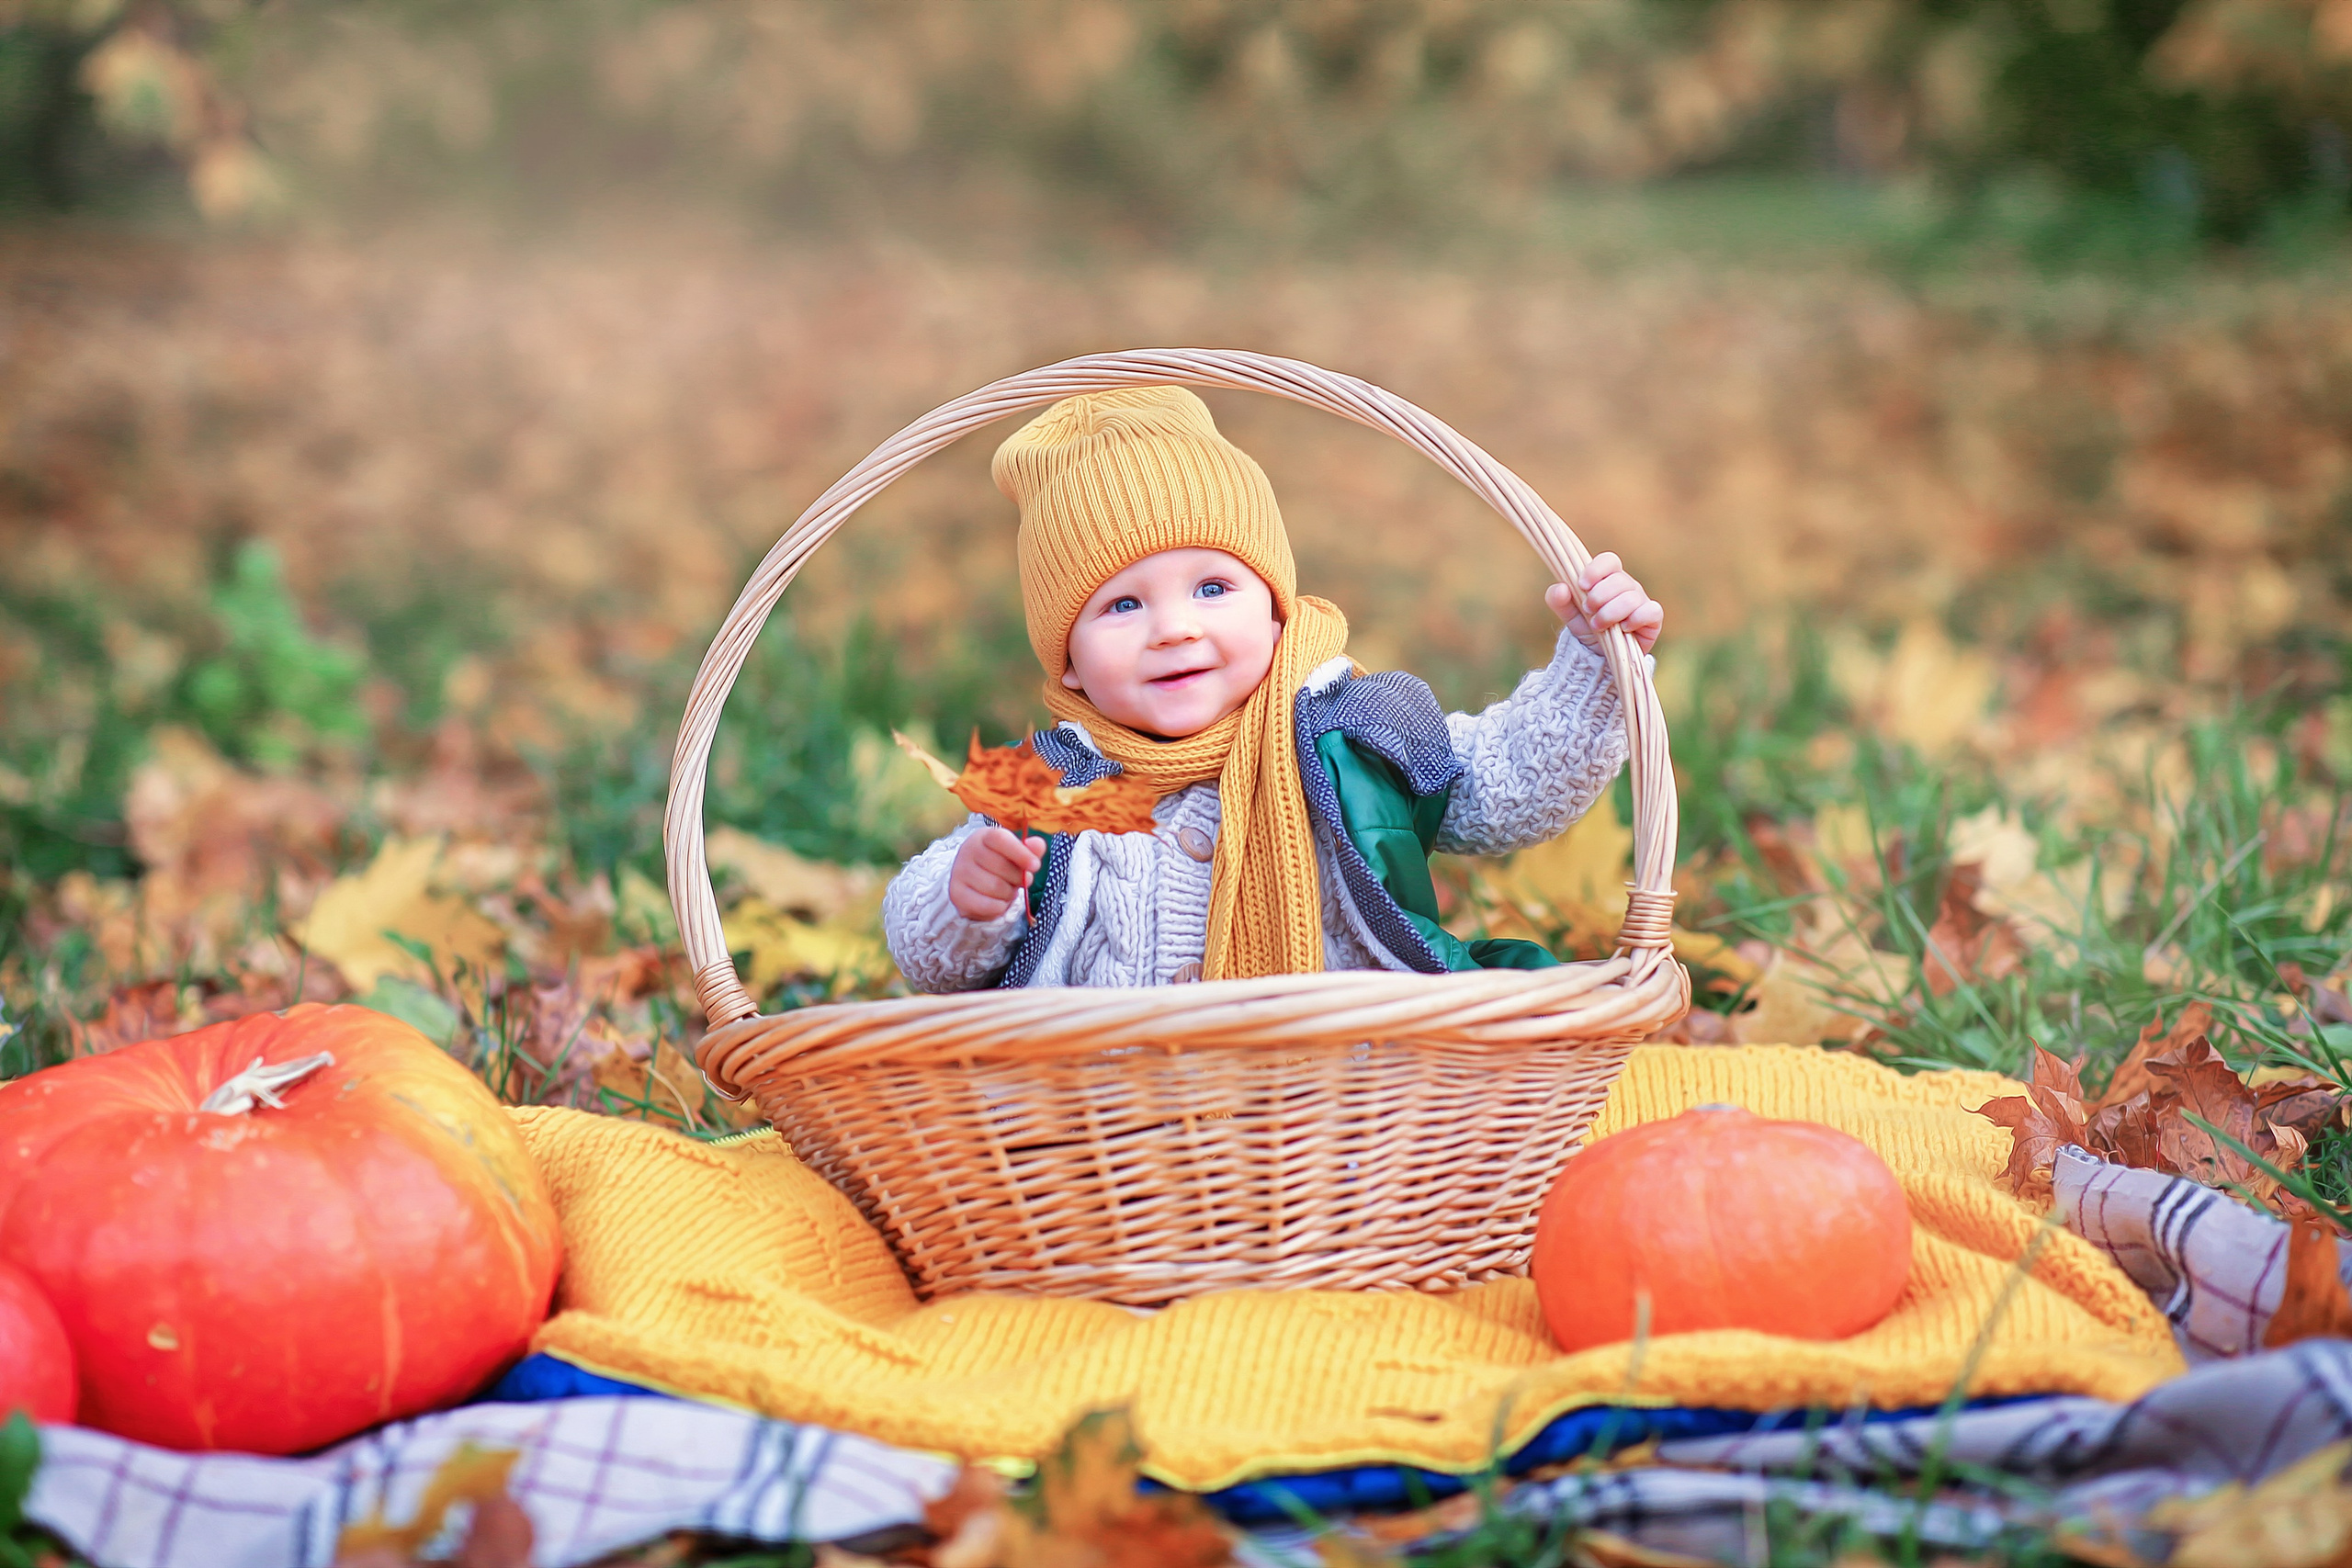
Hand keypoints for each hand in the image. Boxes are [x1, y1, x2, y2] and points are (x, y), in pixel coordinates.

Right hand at [948, 826, 1045, 921]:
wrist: (972, 883)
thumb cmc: (1000, 864)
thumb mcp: (1016, 854)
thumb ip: (1030, 850)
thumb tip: (1038, 845)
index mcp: (984, 837)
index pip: (1000, 839)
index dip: (1020, 853)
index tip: (1035, 866)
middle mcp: (968, 851)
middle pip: (1002, 868)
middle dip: (1017, 879)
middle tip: (1016, 881)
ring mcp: (959, 872)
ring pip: (996, 888)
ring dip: (1009, 893)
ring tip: (1006, 890)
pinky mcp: (956, 893)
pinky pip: (988, 905)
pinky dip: (1000, 907)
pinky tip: (998, 901)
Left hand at [1547, 552, 1662, 654]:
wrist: (1601, 656)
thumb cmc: (1588, 628)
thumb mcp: (1569, 615)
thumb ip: (1558, 600)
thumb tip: (1560, 588)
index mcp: (1608, 578)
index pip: (1608, 560)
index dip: (1595, 570)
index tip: (1582, 586)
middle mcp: (1627, 586)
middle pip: (1619, 579)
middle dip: (1599, 596)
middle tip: (1588, 611)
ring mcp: (1642, 601)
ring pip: (1631, 597)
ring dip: (1610, 612)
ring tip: (1598, 626)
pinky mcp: (1653, 619)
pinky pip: (1652, 611)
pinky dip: (1636, 619)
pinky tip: (1623, 629)